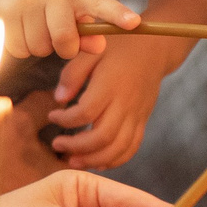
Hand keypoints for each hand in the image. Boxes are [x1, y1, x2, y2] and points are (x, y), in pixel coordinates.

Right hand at [0, 0, 136, 60]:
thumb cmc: (52, 2)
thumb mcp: (75, 10)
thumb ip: (90, 31)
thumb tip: (98, 46)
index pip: (101, 3)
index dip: (117, 15)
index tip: (134, 23)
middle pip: (64, 40)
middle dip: (63, 48)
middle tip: (58, 37)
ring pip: (39, 48)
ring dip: (39, 47)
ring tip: (36, 28)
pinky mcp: (5, 11)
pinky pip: (18, 50)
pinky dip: (21, 48)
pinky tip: (20, 30)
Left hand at [47, 44, 166, 168]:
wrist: (154, 47)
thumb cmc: (118, 44)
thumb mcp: (92, 49)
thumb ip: (73, 74)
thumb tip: (58, 100)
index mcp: (111, 84)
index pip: (86, 112)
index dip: (65, 120)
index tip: (52, 116)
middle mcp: (126, 103)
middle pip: (103, 136)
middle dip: (77, 147)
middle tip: (57, 145)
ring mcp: (137, 114)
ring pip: (118, 148)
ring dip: (94, 159)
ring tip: (72, 160)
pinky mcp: (143, 120)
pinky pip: (132, 147)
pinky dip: (115, 160)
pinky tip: (96, 161)